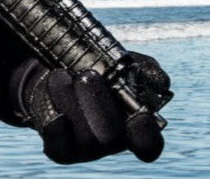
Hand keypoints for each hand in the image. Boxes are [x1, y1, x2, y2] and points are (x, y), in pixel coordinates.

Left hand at [16, 53, 170, 163]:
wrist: (55, 73)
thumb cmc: (95, 68)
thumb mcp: (119, 62)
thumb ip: (142, 69)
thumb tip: (158, 82)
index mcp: (134, 124)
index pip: (148, 142)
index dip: (145, 133)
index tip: (138, 114)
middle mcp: (113, 141)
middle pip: (112, 137)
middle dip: (99, 105)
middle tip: (87, 75)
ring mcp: (86, 148)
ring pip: (84, 137)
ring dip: (69, 101)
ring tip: (60, 74)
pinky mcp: (61, 149)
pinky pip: (58, 144)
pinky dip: (54, 123)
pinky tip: (51, 97)